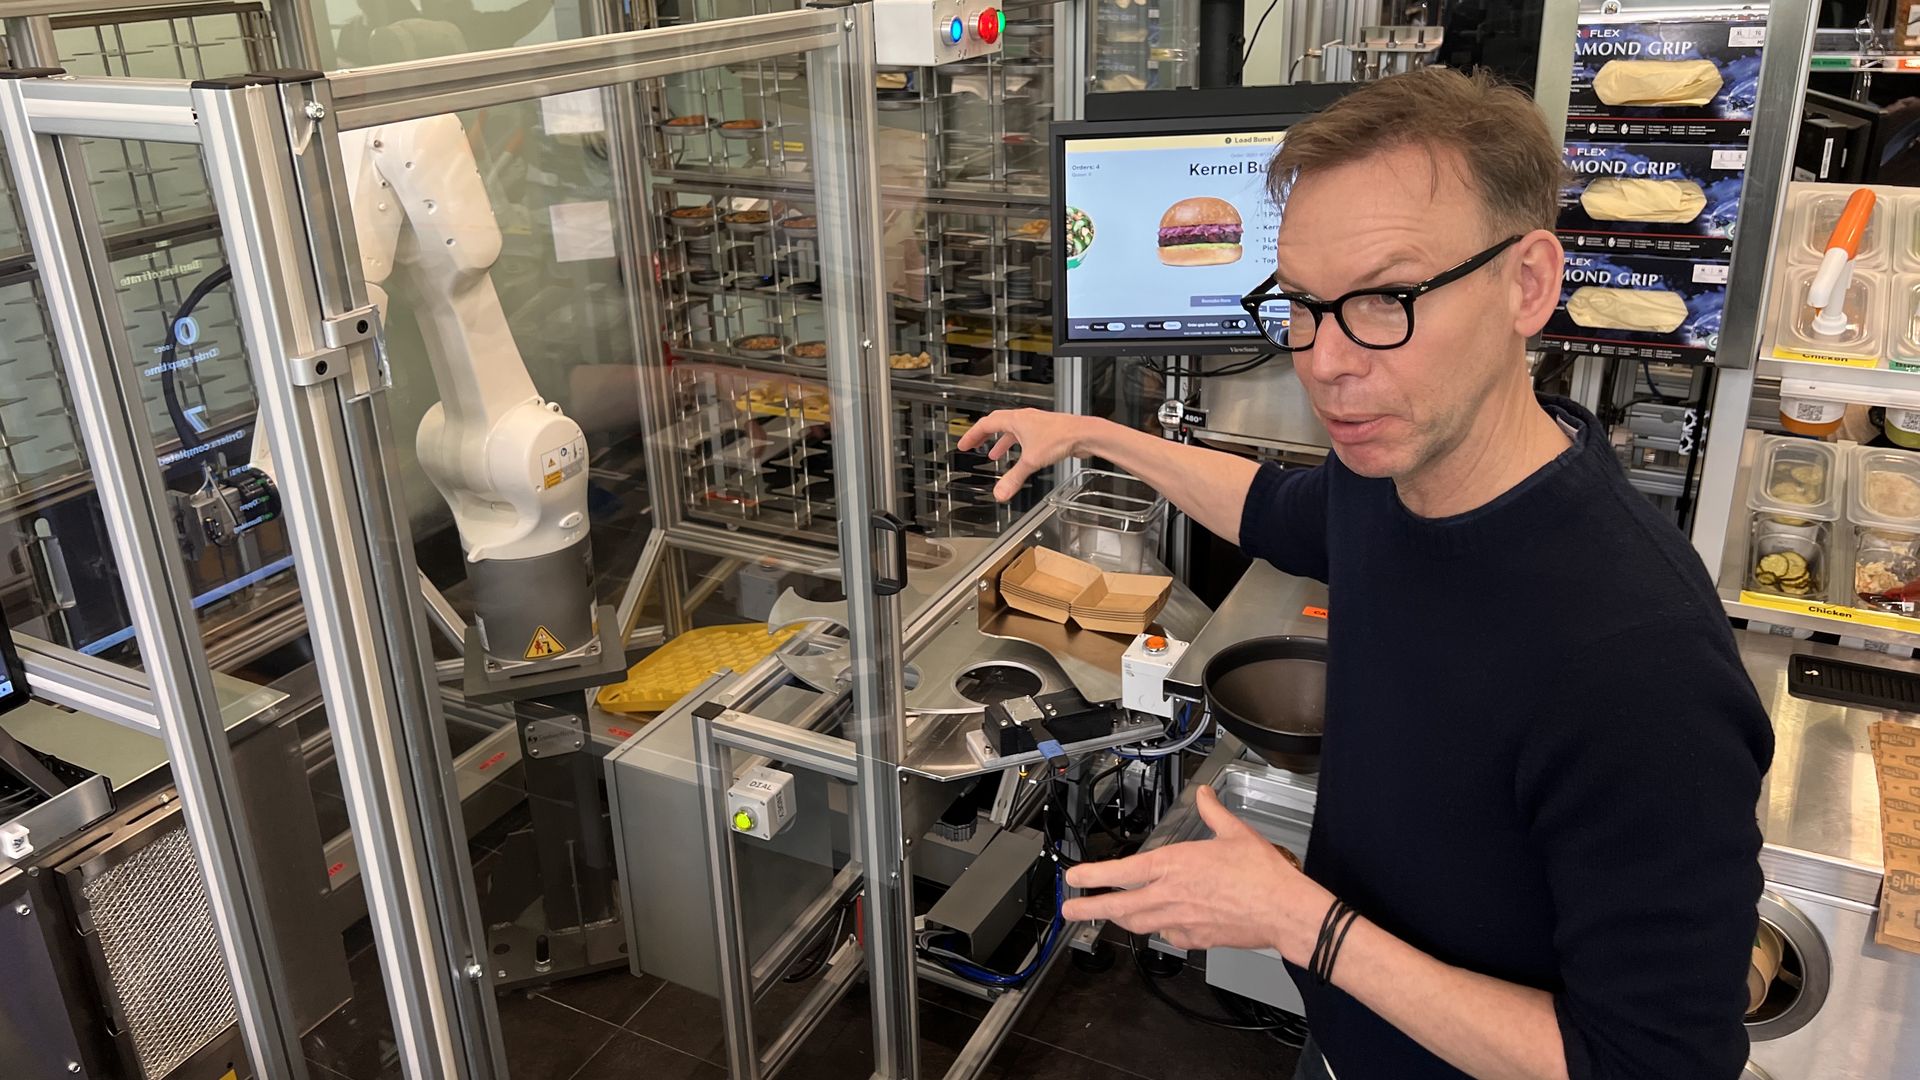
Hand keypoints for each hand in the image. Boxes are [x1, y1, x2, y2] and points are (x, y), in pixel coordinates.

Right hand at [955, 409, 1098, 501]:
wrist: (1084, 434)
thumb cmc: (1060, 438)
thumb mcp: (1031, 461)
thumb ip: (1014, 478)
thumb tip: (1000, 493)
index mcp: (1016, 420)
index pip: (986, 424)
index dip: (972, 435)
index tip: (964, 444)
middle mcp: (1025, 419)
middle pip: (997, 424)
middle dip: (983, 436)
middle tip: (974, 444)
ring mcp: (1036, 424)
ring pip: (1012, 431)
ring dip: (1001, 442)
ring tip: (994, 455)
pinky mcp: (1046, 431)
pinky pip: (1025, 436)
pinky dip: (1017, 446)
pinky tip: (1021, 457)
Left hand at [1060, 784, 1333, 958]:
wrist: (1283, 909)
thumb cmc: (1261, 874)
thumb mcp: (1234, 832)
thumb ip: (1212, 812)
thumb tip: (1204, 795)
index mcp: (1173, 865)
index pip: (1120, 872)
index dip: (1092, 876)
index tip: (1074, 878)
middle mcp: (1169, 896)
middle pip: (1118, 907)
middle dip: (1088, 909)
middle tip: (1069, 911)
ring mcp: (1180, 921)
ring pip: (1139, 924)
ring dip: (1120, 918)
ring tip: (1108, 914)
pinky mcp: (1195, 940)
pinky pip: (1168, 937)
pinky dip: (1160, 930)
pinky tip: (1162, 925)